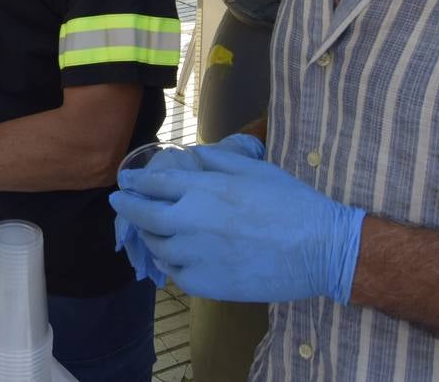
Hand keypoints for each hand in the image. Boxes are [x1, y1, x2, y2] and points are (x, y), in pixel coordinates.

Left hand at [109, 144, 364, 303]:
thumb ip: (216, 160)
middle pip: (144, 216)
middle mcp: (190, 221)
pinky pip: (177, 274)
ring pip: (158, 247)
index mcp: (202, 189)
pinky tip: (174, 259)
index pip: (154, 184)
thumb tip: (191, 155)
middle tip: (119, 204)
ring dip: (150, 238)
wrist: (320, 248)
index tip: (124, 182)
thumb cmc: (290, 203)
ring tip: (149, 232)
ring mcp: (196, 255)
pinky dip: (171, 265)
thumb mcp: (253, 168)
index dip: (136, 182)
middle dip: (128, 208)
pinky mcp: (206, 284)